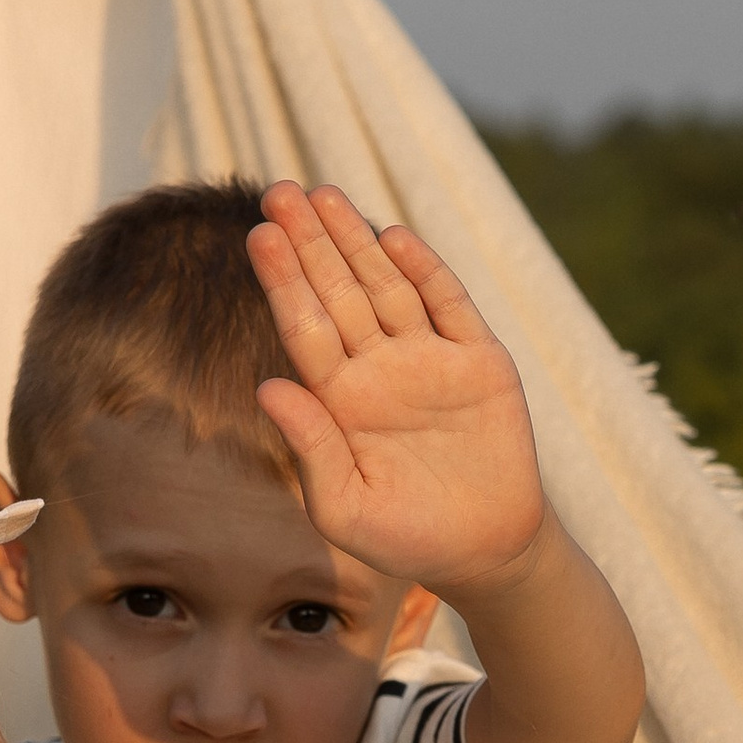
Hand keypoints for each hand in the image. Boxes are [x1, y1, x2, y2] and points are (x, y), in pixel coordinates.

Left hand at [247, 184, 547, 596]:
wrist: (484, 550)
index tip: (258, 236)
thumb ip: (310, 448)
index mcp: (339, 399)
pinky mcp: (479, 361)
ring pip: (386, 286)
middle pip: (338, 293)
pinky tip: (394, 238)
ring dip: (356, 241)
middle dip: (310, 243)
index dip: (283, 281)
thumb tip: (269, 387)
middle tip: (279, 191)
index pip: (303, 328)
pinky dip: (425, 271)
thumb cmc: (404, 538)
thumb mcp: (344, 508)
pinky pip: (449, 305)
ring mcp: (430, 359)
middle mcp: (379, 368)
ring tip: (324, 195)